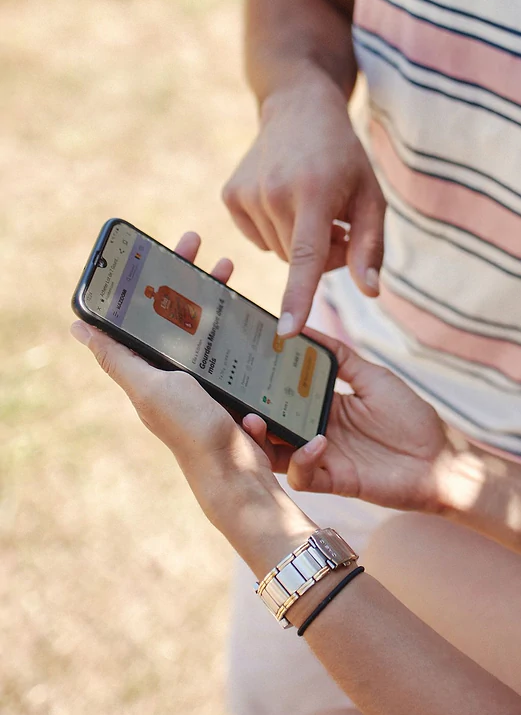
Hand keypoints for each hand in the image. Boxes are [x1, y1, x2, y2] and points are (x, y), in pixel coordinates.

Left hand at [70, 231, 313, 563]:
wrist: (237, 473)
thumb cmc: (192, 430)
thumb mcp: (151, 388)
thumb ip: (118, 358)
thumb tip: (79, 327)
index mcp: (149, 367)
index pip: (144, 310)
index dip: (150, 276)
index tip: (162, 246)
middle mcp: (172, 370)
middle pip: (176, 309)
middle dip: (186, 273)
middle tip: (198, 241)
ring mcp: (203, 376)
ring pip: (205, 321)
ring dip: (213, 291)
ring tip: (227, 266)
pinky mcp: (230, 384)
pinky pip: (230, 343)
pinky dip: (236, 320)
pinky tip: (248, 308)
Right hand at [222, 72, 385, 335]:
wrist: (299, 109)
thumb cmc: (343, 157)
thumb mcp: (370, 196)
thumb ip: (370, 246)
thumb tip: (370, 292)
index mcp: (313, 193)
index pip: (307, 255)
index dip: (299, 296)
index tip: (287, 330)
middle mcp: (274, 193)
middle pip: (300, 260)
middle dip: (322, 253)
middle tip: (337, 221)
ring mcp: (246, 194)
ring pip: (279, 252)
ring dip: (299, 242)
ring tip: (311, 205)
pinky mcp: (230, 195)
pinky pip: (258, 239)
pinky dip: (276, 230)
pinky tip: (285, 200)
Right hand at [243, 344, 462, 516]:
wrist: (440, 458)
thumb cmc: (410, 415)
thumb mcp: (372, 377)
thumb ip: (339, 356)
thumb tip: (305, 328)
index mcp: (321, 405)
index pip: (278, 395)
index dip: (256, 387)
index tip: (236, 369)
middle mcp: (314, 431)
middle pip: (268, 426)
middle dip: (246, 414)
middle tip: (229, 400)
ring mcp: (322, 457)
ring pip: (274, 454)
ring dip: (260, 440)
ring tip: (253, 420)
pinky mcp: (334, 481)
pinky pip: (303, 476)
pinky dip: (303, 460)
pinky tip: (317, 442)